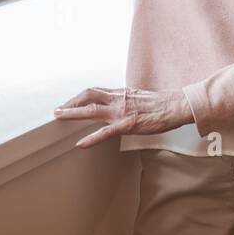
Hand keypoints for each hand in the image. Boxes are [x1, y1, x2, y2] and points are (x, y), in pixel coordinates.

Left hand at [53, 86, 193, 147]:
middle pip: (88, 96)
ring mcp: (122, 112)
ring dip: (73, 114)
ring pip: (92, 111)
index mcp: (120, 93)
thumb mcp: (138, 97)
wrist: (176, 106)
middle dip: (70, 103)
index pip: (94, 91)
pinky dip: (91, 138)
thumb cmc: (160, 103)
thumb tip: (115, 103)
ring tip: (60, 118)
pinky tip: (81, 143)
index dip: (79, 96)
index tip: (69, 102)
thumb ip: (125, 100)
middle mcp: (118, 99)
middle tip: (57, 110)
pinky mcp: (128, 125)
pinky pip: (105, 132)